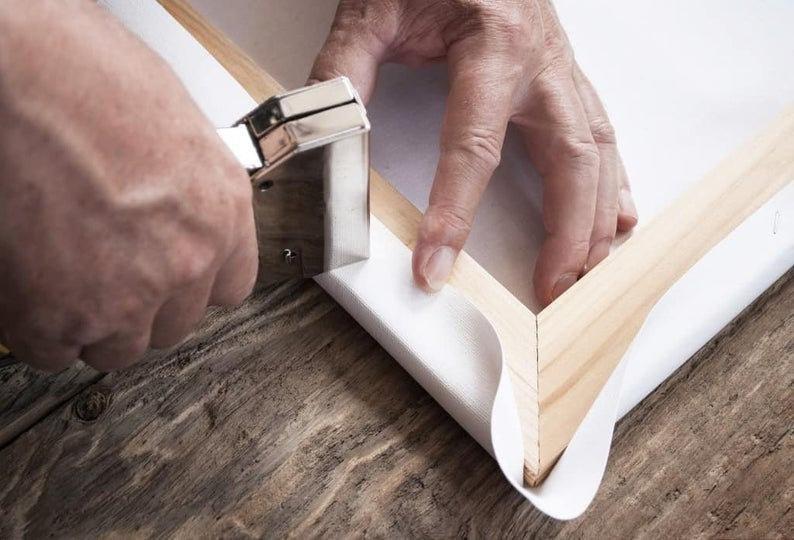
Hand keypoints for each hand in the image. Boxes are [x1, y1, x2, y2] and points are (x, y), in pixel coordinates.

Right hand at [0, 1, 256, 371]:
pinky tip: (29, 289)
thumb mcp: (176, 134)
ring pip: (118, 346)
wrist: (23, 71)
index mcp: (221, 213)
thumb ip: (183, 196)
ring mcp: (127, 295)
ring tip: (62, 277)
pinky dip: (40, 329)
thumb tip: (166, 219)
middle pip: (173, 323)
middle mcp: (187, 260)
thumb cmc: (88, 76)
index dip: (194, 287)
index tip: (172, 282)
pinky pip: (55, 351)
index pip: (229, 287)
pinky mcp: (61, 316)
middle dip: (141, 305)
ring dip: (92, 323)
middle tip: (104, 272)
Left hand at [311, 0, 637, 304]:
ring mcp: (558, 69)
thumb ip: (346, 66)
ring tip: (586, 270)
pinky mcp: (562, 77)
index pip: (474, 146)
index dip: (454, 212)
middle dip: (566, 232)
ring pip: (597, 151)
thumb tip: (326, 125)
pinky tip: (616, 216)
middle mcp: (539, 60)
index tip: (436, 262)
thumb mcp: (376, 7)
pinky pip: (600, 133)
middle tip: (550, 288)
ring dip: (596, 217)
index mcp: (492, 43)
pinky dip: (611, 182)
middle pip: (570, 158)